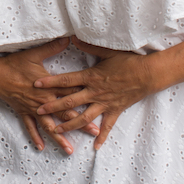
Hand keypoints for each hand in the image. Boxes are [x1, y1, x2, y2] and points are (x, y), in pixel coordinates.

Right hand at [0, 36, 98, 154]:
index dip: (86, 97)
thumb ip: (52, 47)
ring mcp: (34, 109)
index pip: (71, 92)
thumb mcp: (34, 54)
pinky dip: (36, 137)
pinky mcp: (24, 112)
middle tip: (93, 131)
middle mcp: (44, 100)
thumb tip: (67, 38)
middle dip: (80, 122)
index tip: (99, 103)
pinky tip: (41, 147)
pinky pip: (30, 127)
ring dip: (60, 137)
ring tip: (70, 149)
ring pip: (49, 126)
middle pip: (65, 112)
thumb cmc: (15, 64)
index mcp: (49, 86)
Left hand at [32, 40, 155, 149]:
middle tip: (38, 110)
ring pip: (83, 117)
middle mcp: (94, 92)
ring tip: (57, 130)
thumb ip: (88, 45)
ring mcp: (104, 103)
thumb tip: (72, 37)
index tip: (36, 84)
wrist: (148, 74)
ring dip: (69, 125)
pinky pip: (107, 125)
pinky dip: (102, 136)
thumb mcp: (107, 51)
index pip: (66, 80)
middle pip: (69, 101)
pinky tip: (95, 146)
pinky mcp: (115, 110)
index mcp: (90, 77)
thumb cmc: (128, 61)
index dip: (50, 82)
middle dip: (52, 106)